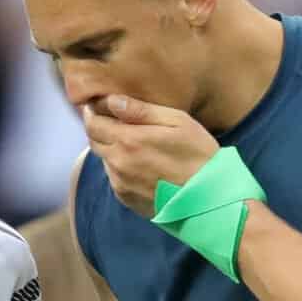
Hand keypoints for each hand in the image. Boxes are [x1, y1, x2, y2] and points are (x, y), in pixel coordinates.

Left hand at [82, 94, 221, 218]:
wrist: (209, 199)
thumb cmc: (199, 155)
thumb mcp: (178, 122)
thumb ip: (141, 111)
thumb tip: (112, 101)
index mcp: (129, 140)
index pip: (93, 123)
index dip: (92, 112)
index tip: (96, 106)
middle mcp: (118, 163)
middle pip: (93, 141)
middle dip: (97, 128)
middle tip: (110, 121)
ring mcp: (120, 184)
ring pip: (104, 159)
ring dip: (110, 149)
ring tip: (131, 143)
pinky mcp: (126, 198)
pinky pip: (114, 177)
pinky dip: (120, 168)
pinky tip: (140, 165)